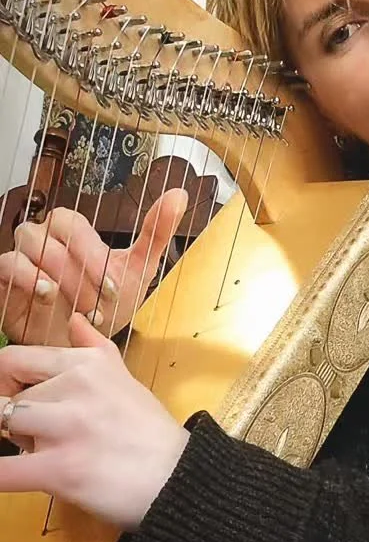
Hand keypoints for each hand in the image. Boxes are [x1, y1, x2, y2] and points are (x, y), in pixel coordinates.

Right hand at [0, 189, 187, 346]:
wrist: (82, 346)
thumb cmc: (105, 306)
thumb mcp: (137, 271)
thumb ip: (155, 233)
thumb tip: (178, 195)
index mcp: (72, 231)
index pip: (73, 222)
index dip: (93, 253)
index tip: (113, 285)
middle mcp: (44, 237)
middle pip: (50, 232)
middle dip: (78, 270)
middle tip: (98, 302)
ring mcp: (23, 257)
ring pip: (28, 245)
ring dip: (56, 276)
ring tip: (76, 306)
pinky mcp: (7, 281)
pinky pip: (6, 265)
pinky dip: (26, 278)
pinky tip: (46, 296)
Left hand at [0, 314, 188, 528]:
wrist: (178, 478)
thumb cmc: (150, 433)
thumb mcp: (125, 378)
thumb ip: (94, 348)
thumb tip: (74, 319)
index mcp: (87, 364)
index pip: (16, 359)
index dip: (5, 381)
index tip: (12, 395)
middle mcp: (76, 387)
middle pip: (9, 399)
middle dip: (17, 421)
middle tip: (43, 436)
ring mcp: (67, 428)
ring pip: (5, 426)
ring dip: (18, 444)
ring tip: (44, 455)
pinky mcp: (61, 470)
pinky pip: (5, 471)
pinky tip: (4, 476)